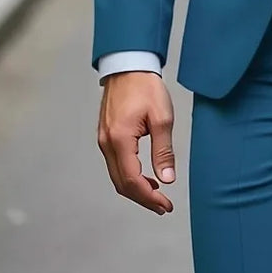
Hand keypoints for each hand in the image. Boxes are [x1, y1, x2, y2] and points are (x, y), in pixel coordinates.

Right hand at [97, 72, 175, 214]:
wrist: (129, 66)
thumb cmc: (146, 87)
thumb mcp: (162, 118)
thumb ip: (163, 150)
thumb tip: (167, 178)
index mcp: (120, 140)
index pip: (132, 181)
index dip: (149, 197)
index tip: (165, 205)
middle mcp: (107, 143)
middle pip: (121, 184)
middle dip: (142, 198)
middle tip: (163, 206)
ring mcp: (104, 140)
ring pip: (117, 176)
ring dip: (136, 189)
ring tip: (157, 194)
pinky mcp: (106, 135)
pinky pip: (116, 164)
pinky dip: (129, 175)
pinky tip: (145, 175)